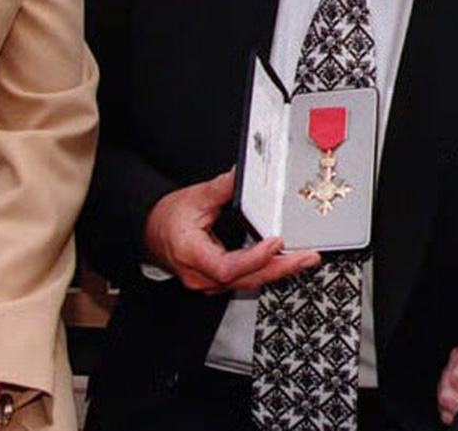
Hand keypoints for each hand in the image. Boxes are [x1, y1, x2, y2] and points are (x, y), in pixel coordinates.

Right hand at [143, 170, 319, 292]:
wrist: (151, 231)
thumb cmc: (168, 218)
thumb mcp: (195, 197)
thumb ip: (222, 187)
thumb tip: (241, 174)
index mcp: (192, 254)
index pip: (227, 267)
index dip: (254, 258)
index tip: (274, 242)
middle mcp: (200, 275)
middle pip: (244, 279)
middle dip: (279, 268)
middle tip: (306, 258)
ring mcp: (208, 282)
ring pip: (247, 283)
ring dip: (276, 271)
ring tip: (302, 260)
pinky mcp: (215, 281)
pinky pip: (244, 280)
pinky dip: (265, 271)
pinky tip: (282, 263)